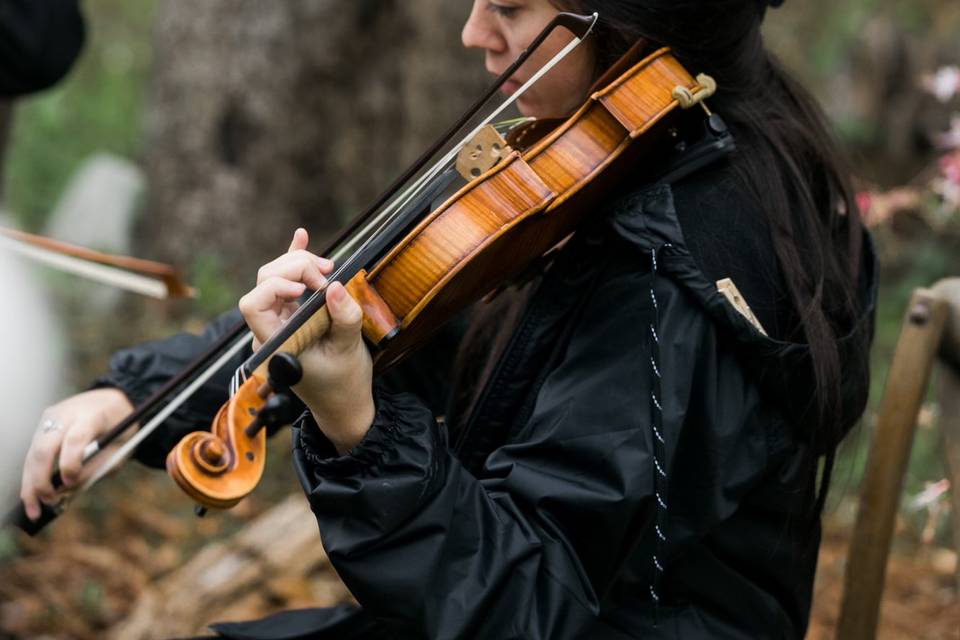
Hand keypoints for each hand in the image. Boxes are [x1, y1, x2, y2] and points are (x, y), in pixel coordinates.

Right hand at [20, 387, 133, 519]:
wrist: (114, 399)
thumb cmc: (121, 427)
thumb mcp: (121, 448)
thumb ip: (97, 468)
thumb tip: (66, 491)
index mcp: (92, 415)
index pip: (75, 439)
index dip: (70, 464)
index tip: (70, 483)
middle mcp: (66, 413)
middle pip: (44, 448)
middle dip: (41, 479)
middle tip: (48, 502)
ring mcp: (50, 418)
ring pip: (33, 453)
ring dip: (30, 484)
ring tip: (34, 511)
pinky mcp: (43, 425)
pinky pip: (33, 453)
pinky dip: (32, 476)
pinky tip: (32, 497)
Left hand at [239, 228, 374, 453]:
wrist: (345, 403)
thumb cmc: (344, 383)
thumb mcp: (349, 351)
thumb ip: (344, 319)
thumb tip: (337, 286)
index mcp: (276, 344)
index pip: (254, 305)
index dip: (275, 287)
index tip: (304, 289)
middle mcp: (272, 331)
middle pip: (265, 282)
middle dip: (293, 268)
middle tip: (326, 274)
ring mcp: (282, 323)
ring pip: (275, 279)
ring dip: (298, 265)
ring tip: (327, 267)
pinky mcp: (295, 318)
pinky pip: (289, 284)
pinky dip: (295, 262)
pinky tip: (301, 237)